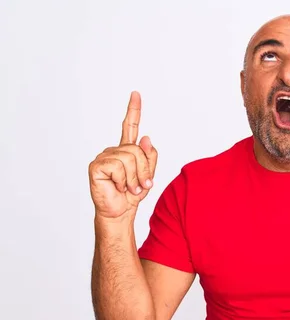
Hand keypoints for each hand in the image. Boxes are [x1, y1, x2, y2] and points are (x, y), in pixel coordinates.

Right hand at [88, 91, 157, 219]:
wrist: (119, 213)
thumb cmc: (131, 195)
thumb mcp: (148, 176)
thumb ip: (149, 157)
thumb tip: (145, 138)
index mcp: (126, 150)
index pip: (129, 126)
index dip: (133, 110)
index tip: (136, 93)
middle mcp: (113, 151)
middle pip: (137, 150)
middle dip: (144, 171)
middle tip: (141, 186)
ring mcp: (103, 157)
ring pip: (130, 158)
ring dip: (135, 178)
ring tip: (129, 188)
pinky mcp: (96, 166)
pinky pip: (118, 167)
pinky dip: (123, 180)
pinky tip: (117, 187)